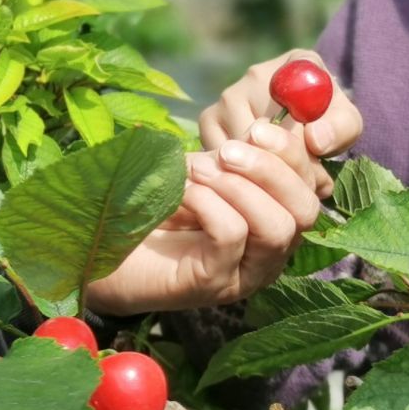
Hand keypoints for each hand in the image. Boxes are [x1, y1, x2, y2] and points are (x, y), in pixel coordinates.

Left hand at [82, 136, 325, 315]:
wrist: (97, 245)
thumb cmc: (152, 202)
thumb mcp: (202, 169)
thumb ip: (236, 154)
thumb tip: (264, 125)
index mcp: (273, 218)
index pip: (311, 188)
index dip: (291, 153)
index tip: (256, 125)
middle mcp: (269, 252)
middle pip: (305, 210)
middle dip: (272, 170)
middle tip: (227, 150)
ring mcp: (243, 273)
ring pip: (277, 228)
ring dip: (238, 187)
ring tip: (196, 172)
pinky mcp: (212, 284)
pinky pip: (232, 236)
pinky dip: (209, 204)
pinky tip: (181, 195)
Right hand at [197, 49, 363, 189]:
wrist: (303, 115)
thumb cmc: (326, 119)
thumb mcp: (346, 123)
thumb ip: (341, 129)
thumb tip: (315, 141)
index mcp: (297, 65)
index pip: (296, 116)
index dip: (305, 155)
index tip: (318, 174)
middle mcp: (255, 75)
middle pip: (263, 139)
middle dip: (284, 172)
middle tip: (303, 190)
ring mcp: (227, 96)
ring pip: (240, 152)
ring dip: (260, 178)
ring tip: (284, 188)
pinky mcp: (207, 119)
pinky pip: (219, 157)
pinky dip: (236, 176)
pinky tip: (257, 180)